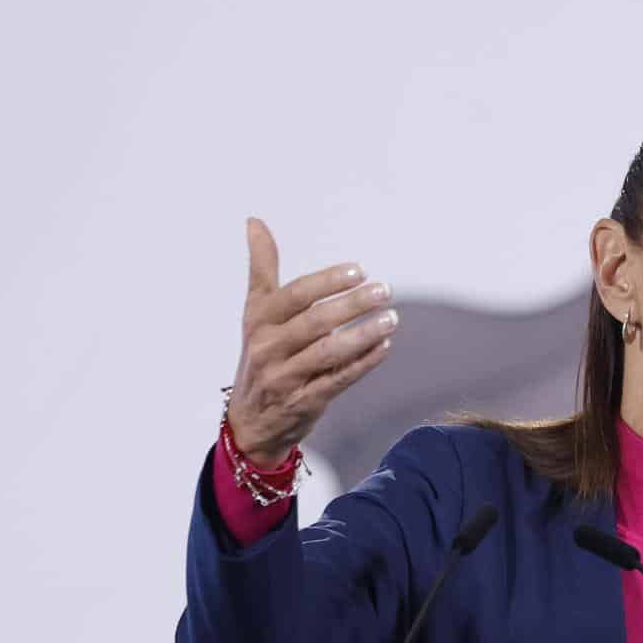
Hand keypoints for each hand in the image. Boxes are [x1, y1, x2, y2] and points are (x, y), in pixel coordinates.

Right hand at [229, 217, 396, 466]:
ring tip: (391, 318)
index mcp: (258, 320)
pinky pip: (338, 380)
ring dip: (363, 334)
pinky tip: (385, 346)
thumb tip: (254, 221)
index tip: (359, 270)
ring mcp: (285, 378)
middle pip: (314, 323)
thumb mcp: (255, 311)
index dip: (327, 282)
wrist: (251, 420)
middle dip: (352, 305)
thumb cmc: (261, 354)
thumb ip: (261, 267)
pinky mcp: (304, 402)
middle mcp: (267, 348)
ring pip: (329, 353)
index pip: (295, 296)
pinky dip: (363, 363)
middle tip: (384, 290)